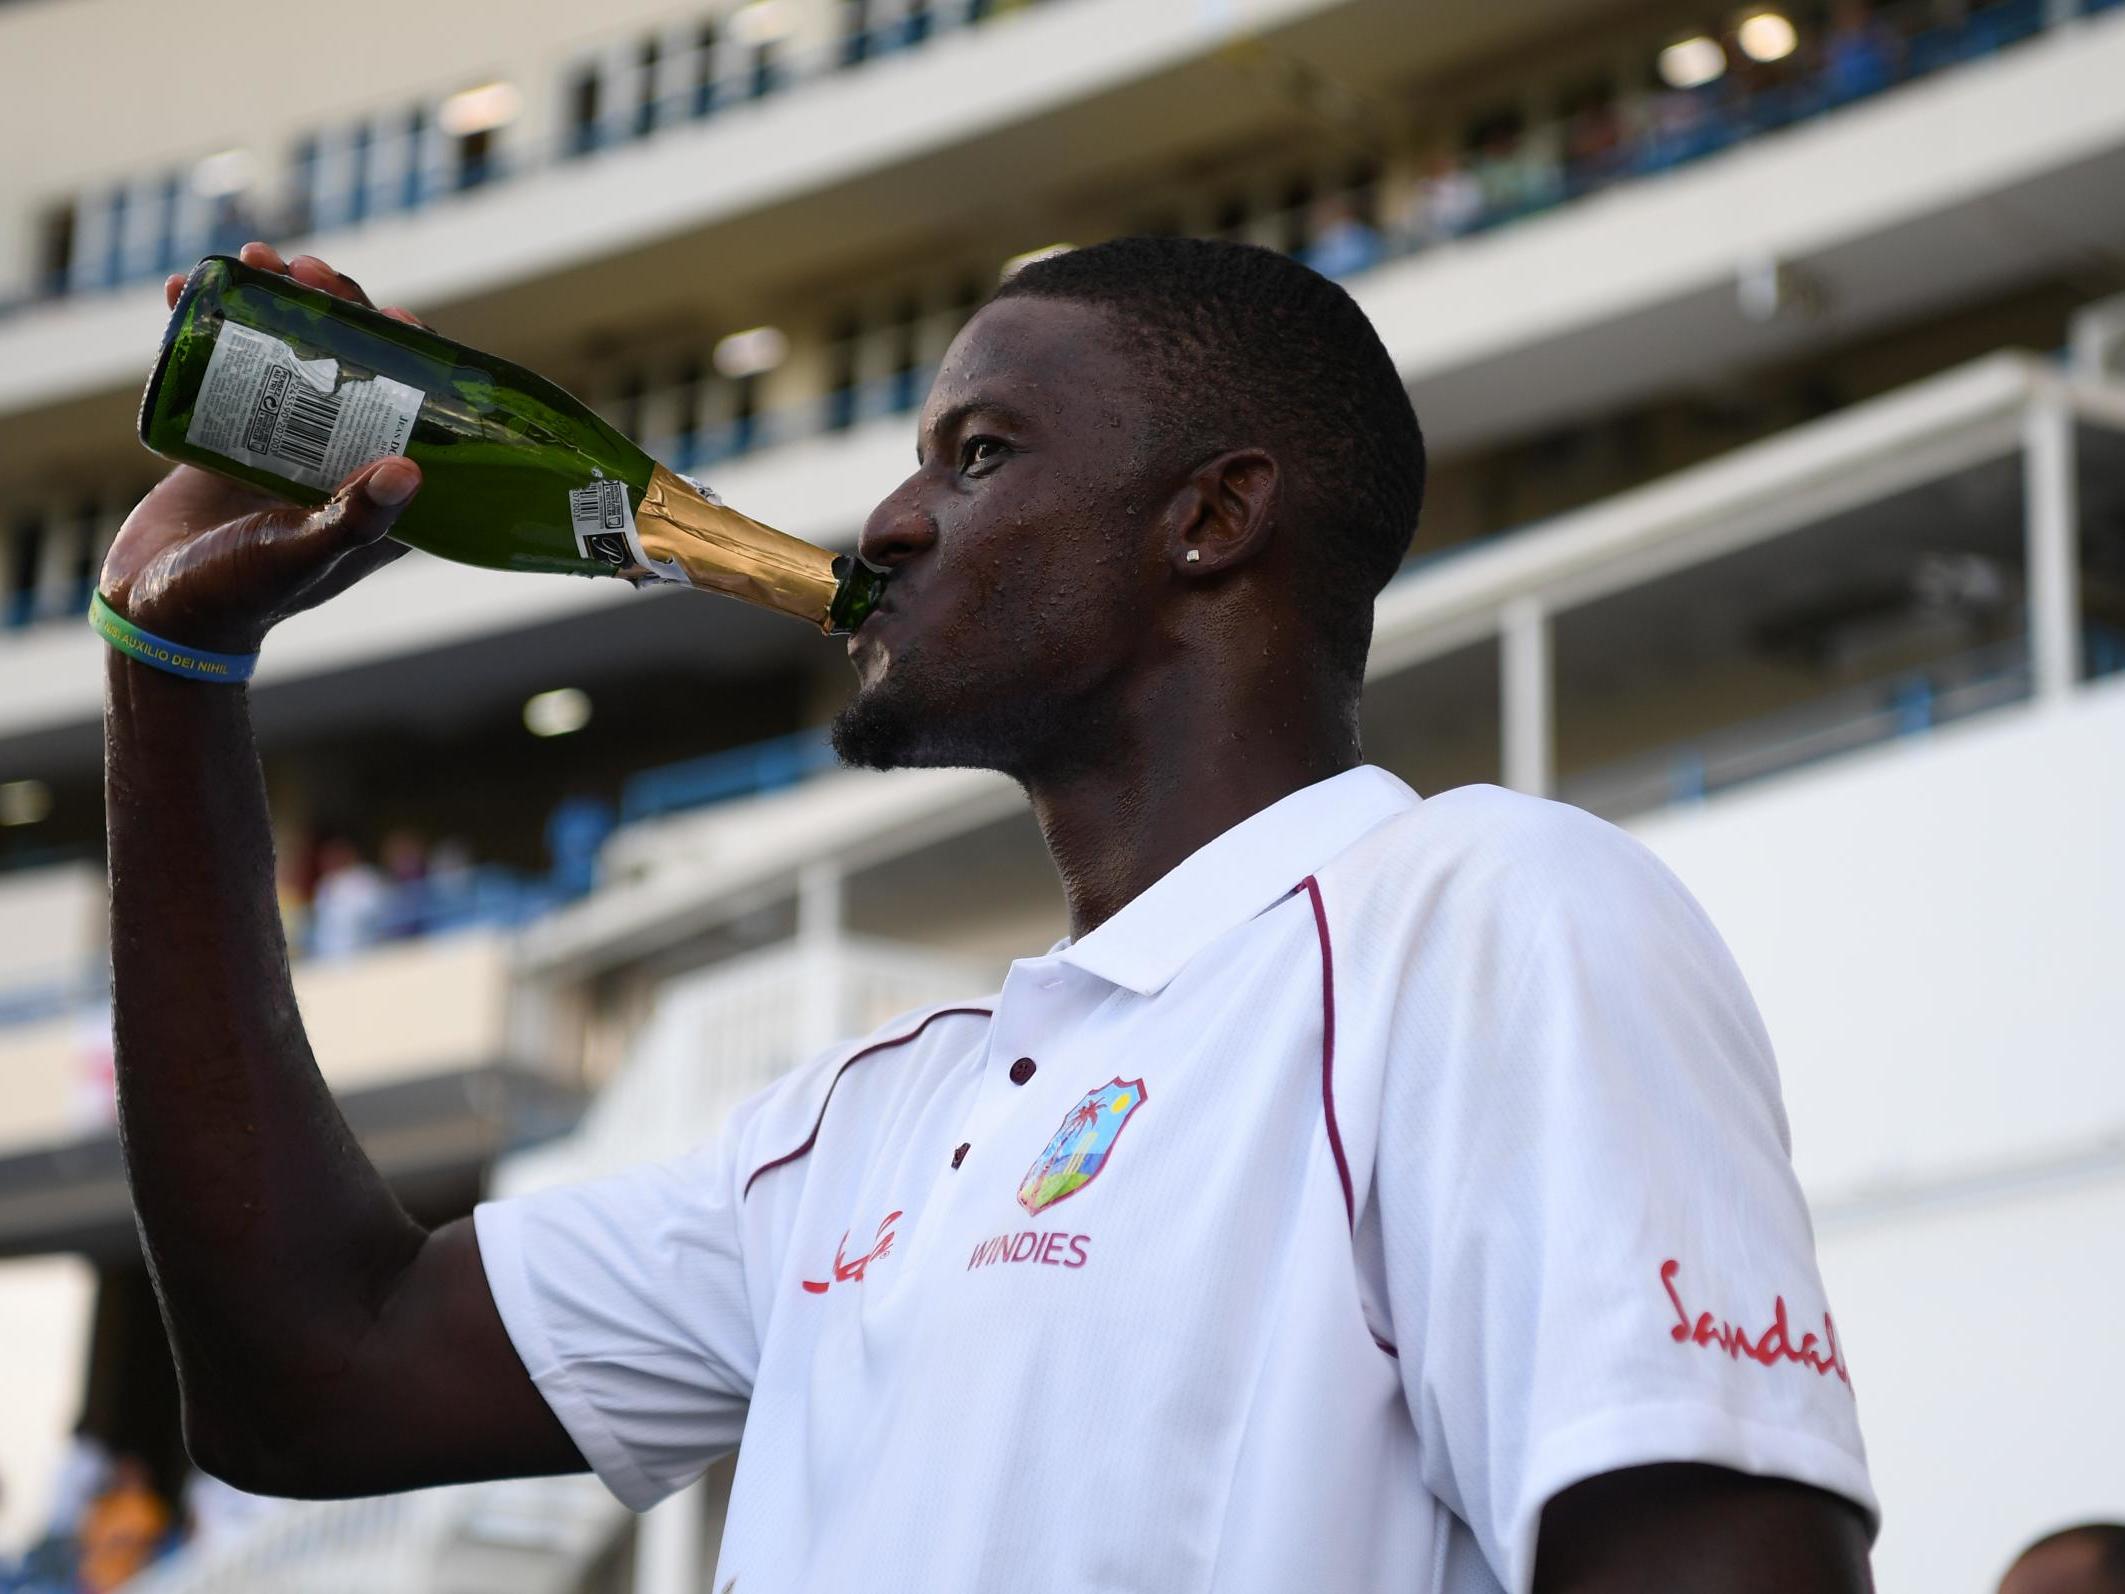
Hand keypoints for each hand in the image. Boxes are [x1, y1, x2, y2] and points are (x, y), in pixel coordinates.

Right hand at [100, 242, 434, 654]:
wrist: (156, 613)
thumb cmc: (240, 596)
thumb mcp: (302, 555)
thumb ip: (354, 519)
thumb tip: (410, 468)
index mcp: (383, 495)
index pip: (415, 411)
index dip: (411, 356)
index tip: (390, 312)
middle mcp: (342, 463)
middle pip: (353, 367)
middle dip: (334, 309)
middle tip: (308, 268)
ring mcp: (286, 445)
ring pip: (293, 355)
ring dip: (274, 301)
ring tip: (254, 259)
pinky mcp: (229, 436)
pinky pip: (230, 368)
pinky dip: (210, 324)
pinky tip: (187, 287)